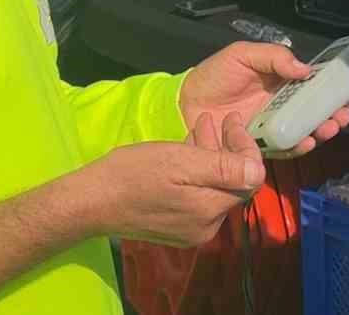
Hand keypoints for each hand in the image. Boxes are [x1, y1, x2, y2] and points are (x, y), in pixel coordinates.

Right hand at [80, 113, 263, 246]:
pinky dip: (196, 170)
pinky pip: (197, 195)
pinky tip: (186, 149)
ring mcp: (190, 230)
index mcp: (210, 211)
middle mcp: (206, 227)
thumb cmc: (132, 174)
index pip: (248, 178)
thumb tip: (258, 172)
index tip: (233, 121)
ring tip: (199, 127)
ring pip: (212, 186)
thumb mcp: (179, 161)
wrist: (90, 201)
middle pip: (230, 183)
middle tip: (216, 119)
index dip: (246, 148)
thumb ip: (222, 168)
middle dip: (227, 148)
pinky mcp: (175, 227)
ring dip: (210, 155)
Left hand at [180, 41, 348, 156]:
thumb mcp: (243, 55)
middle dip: (333, 115)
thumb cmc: (215, 75)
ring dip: (320, 131)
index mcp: (280, 83)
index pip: (312, 87)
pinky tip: (306, 142)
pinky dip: (297, 147)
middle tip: (341, 116)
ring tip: (328, 128)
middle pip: (314, 112)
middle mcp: (281, 107)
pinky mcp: (260, 146)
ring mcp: (272, 128)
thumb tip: (305, 69)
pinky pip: (283, 149)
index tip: (345, 94)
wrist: (185, 103)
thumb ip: (273, 57)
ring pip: (304, 131)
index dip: (331, 91)